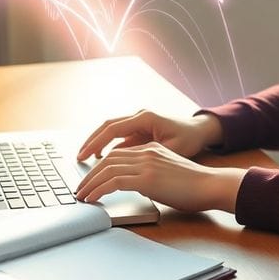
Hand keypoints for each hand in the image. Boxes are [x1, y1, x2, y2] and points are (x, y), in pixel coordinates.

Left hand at [75, 142, 245, 212]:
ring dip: (90, 184)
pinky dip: (99, 190)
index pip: (117, 154)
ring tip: (81, 196)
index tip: (90, 179)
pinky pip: (114, 182)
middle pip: (108, 159)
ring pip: (107, 169)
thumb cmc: (195, 186)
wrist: (211, 185)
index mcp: (151, 148)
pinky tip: (93, 199)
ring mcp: (146, 163)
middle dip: (90, 175)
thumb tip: (135, 184)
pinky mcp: (147, 178)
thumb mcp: (168, 173)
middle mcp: (146, 152)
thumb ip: (151, 174)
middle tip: (80, 189)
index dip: (100, 166)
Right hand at [76, 110, 222, 160]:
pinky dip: (109, 147)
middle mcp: (138, 117)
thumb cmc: (188, 138)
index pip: (113, 129)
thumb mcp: (170, 149)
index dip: (96, 143)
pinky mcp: (139, 130)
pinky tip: (101, 159)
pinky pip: (119, 137)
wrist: (200, 131)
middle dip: (91, 142)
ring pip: (111, 132)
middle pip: (107, 127)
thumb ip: (147, 153)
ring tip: (85, 159)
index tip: (85, 155)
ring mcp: (138, 122)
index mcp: (144, 118)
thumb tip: (127, 163)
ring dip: (98, 144)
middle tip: (78, 157)